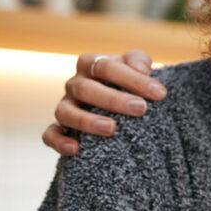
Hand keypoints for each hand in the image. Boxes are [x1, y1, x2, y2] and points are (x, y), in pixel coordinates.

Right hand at [43, 49, 165, 155]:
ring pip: (65, 112)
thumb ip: (139, 61)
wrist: (123, 101)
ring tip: (112, 129)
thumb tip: (141, 69)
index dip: (133, 79)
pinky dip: (59, 141)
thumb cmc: (130, 82)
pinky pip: (50, 134)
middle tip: (141, 109)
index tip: (160, 93)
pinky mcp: (60, 128)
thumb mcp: (138, 66)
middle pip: (86, 89)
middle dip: (114, 99)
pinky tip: (76, 149)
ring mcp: (65, 106)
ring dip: (87, 121)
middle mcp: (75, 84)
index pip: (106, 67)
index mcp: (91, 65)